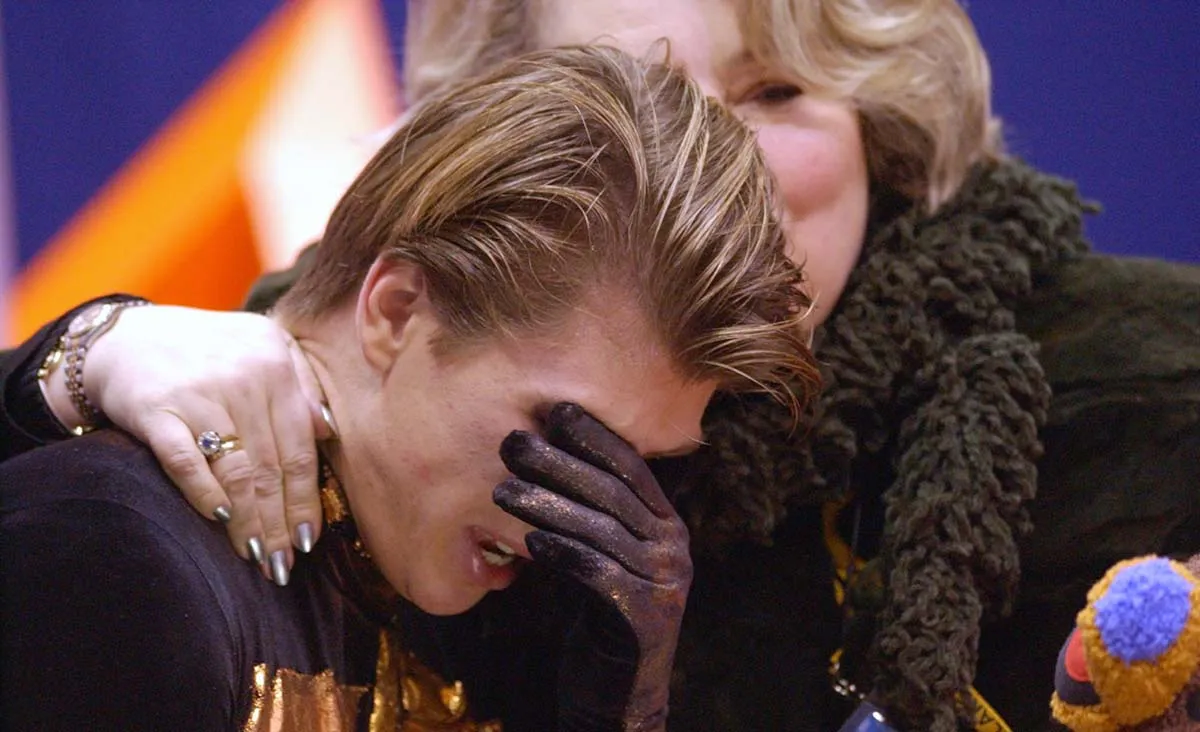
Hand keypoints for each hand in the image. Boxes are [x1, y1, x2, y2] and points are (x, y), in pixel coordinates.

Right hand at [80, 305, 330, 580]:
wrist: (124, 337)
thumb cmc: (207, 351)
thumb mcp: (263, 348)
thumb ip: (300, 383)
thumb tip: (328, 431)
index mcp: (275, 365)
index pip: (299, 449)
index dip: (305, 500)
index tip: (309, 540)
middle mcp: (243, 379)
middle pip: (269, 468)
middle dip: (278, 523)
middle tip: (282, 565)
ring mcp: (198, 395)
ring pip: (234, 471)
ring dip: (248, 521)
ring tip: (256, 557)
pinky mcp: (155, 410)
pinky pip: (185, 461)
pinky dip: (204, 493)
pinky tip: (220, 520)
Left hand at [494, 403, 690, 730]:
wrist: (619, 695)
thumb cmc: (600, 617)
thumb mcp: (604, 557)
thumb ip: (594, 515)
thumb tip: (546, 456)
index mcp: (665, 525)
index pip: (631, 468)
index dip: (594, 437)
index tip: (554, 409)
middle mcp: (674, 547)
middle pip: (613, 493)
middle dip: (560, 463)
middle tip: (512, 442)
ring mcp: (665, 583)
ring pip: (602, 531)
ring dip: (549, 506)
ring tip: (503, 490)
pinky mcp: (646, 618)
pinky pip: (599, 576)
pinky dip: (565, 555)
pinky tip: (530, 541)